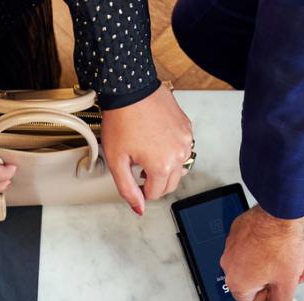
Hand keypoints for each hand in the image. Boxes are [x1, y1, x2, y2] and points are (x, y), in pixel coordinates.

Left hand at [101, 84, 192, 214]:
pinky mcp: (187, 128)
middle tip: (140, 168)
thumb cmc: (122, 119)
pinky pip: (182, 148)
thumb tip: (138, 208)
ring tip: (148, 152)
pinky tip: (156, 139)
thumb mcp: (116, 160)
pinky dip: (171, 149)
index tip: (135, 180)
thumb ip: (127, 189)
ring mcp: (185, 141)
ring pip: (179, 167)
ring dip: (165, 166)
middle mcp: (178, 155)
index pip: (156, 194)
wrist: (130, 88)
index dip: (142, 190)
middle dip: (155, 181)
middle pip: (170, 184)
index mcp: (161, 166)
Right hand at [220, 206, 303, 300]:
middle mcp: (230, 264)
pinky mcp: (238, 231)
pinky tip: (278, 244)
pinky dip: (264, 247)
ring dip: (272, 262)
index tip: (280, 291)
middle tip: (291, 273)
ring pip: (253, 262)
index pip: (249, 300)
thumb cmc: (280, 244)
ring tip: (288, 256)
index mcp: (238, 282)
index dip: (269, 298)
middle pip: (253, 280)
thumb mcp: (287, 284)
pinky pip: (251, 245)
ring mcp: (232, 246)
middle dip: (276, 278)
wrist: (280, 213)